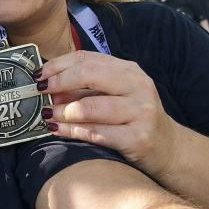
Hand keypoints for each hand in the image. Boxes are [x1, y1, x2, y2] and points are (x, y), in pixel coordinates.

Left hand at [33, 50, 182, 177]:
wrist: (169, 150)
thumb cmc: (134, 120)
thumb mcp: (115, 96)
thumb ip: (86, 90)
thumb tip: (50, 88)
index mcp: (130, 71)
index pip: (88, 58)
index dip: (59, 64)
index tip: (39, 74)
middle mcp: (138, 87)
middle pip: (90, 74)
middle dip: (60, 82)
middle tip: (41, 91)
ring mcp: (140, 112)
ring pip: (90, 106)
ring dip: (62, 110)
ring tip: (47, 114)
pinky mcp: (137, 138)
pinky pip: (95, 133)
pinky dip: (71, 131)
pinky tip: (56, 130)